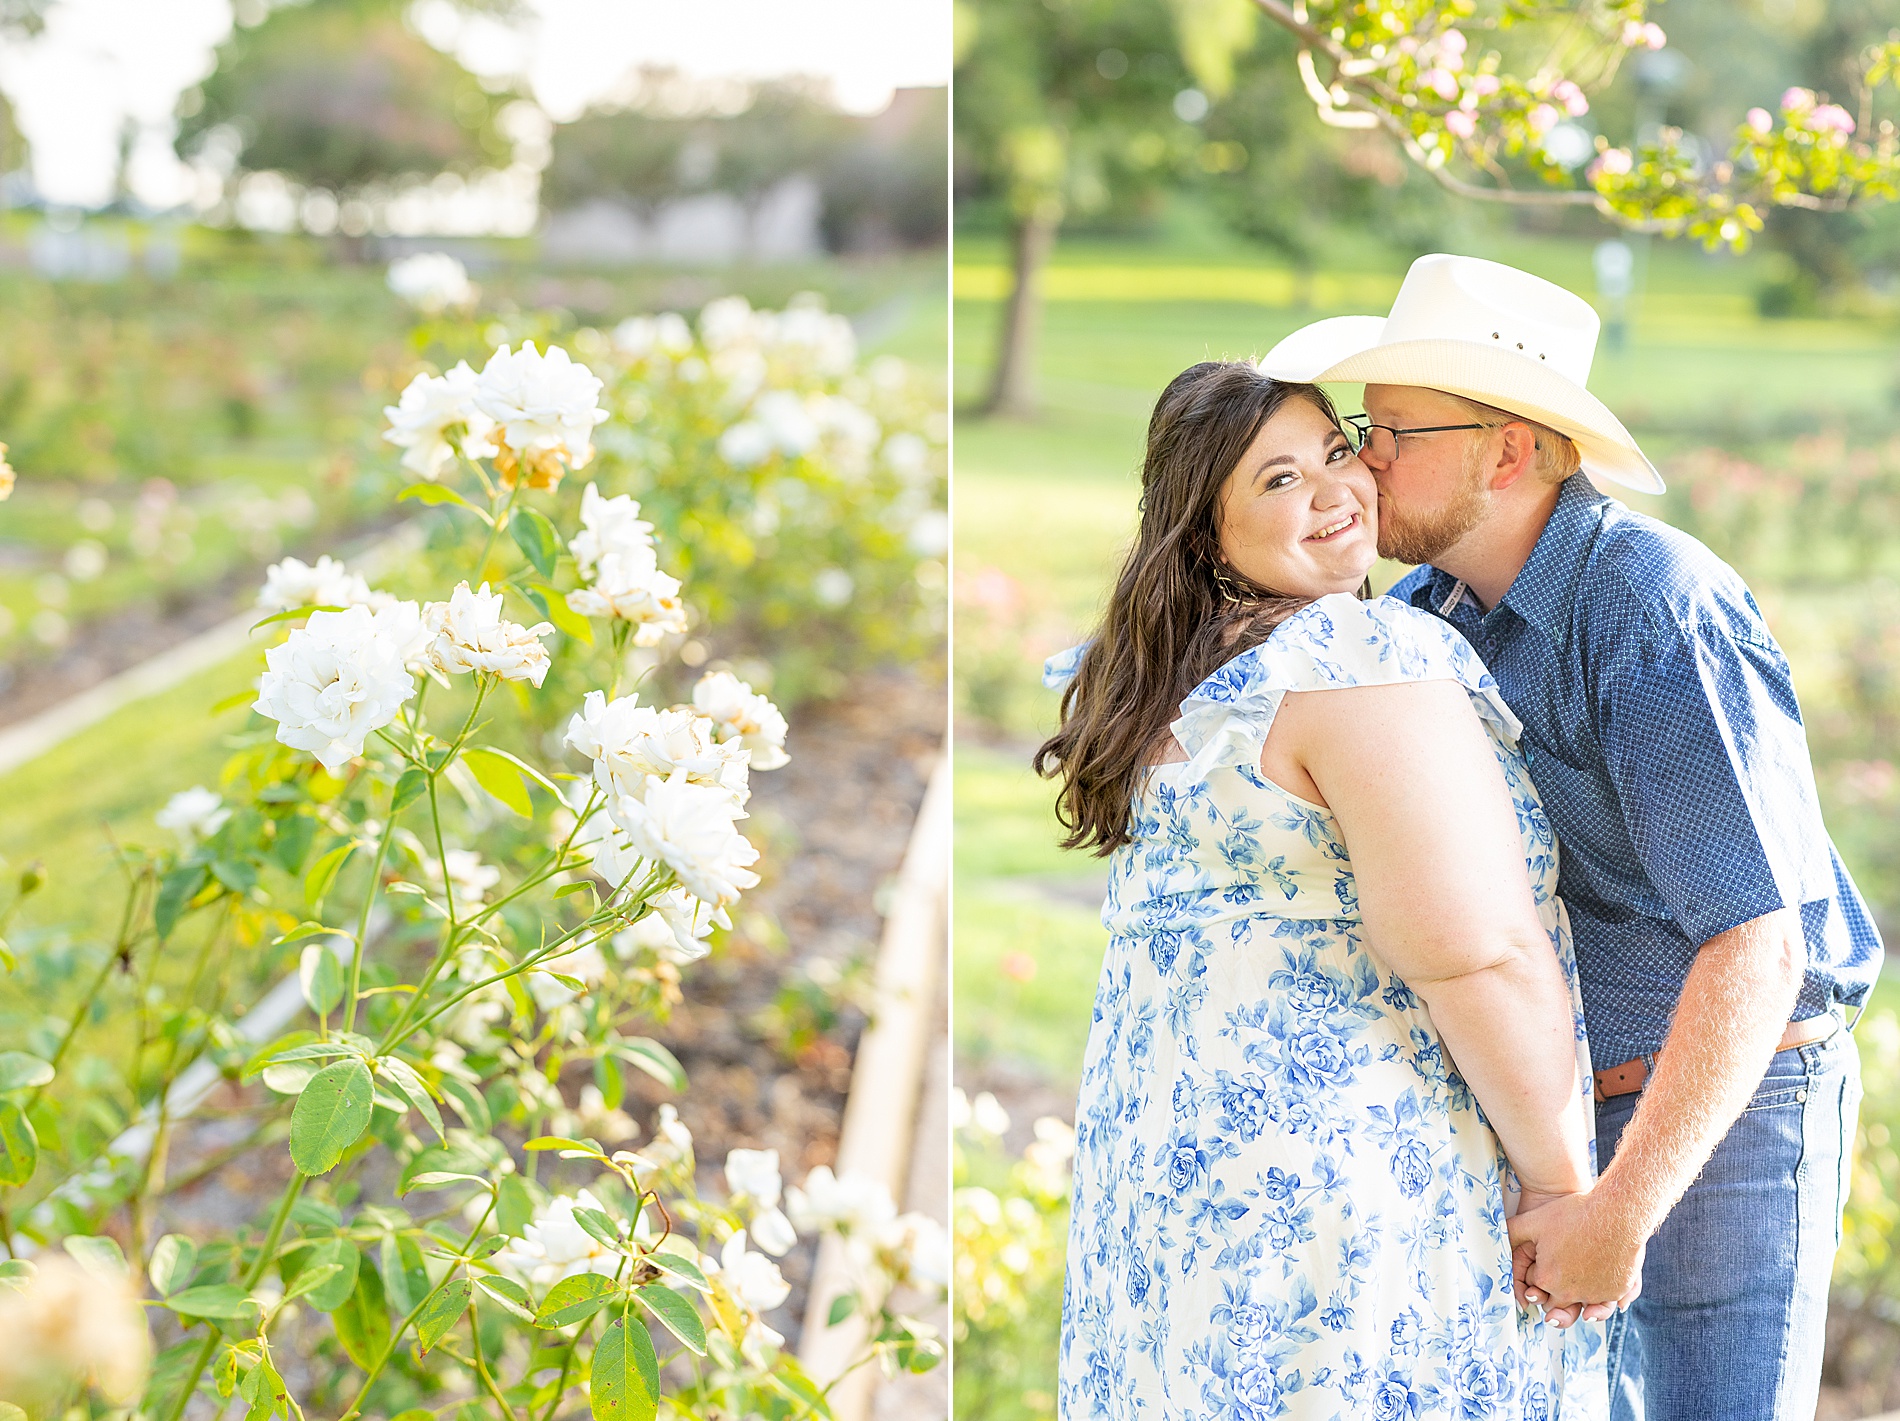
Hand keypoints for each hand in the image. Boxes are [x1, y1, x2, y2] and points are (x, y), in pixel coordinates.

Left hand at [1509, 1190, 1645, 1323]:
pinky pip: (1605, 1304)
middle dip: (1552, 1301)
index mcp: (1546, 1278)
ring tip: (1575, 1302)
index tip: (1537, 1275)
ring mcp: (1594, 1295)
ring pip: (1582, 1310)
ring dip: (1577, 1306)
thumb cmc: (1572, 1214)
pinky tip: (1596, 1291)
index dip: (1535, 1282)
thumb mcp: (1534, 1221)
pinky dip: (1600, 1301)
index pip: (1535, 1291)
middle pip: (1557, 1306)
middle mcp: (1569, 1292)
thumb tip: (1497, 1238)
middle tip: (1552, 1296)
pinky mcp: (1616, 1292)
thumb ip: (1512, 1233)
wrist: (1614, 1212)